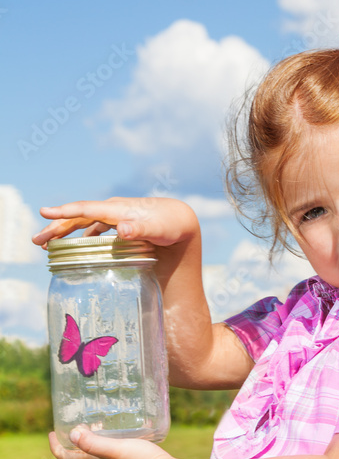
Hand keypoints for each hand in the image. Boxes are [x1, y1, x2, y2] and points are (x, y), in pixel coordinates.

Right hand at [32, 196, 198, 249]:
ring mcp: (114, 218)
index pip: (86, 210)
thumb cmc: (171, 225)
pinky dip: (80, 238)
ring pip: (83, 225)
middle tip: (36, 240)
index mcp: (118, 210)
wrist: (181, 222)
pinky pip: (93, 231)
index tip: (44, 213)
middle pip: (79, 218)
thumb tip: (122, 230)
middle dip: (57, 227)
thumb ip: (140, 229)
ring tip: (46, 244)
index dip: (65, 212)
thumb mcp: (158, 229)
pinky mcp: (117, 226)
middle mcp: (113, 211)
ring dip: (64, 234)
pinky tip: (73, 248)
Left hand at [49, 425, 174, 458]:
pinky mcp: (131, 456)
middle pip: (81, 454)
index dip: (56, 448)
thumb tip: (71, 434)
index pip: (68, 458)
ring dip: (91, 436)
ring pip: (97, 449)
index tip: (53, 433)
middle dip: (72, 440)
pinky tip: (120, 424)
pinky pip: (113, 445)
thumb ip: (95, 443)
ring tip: (94, 419)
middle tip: (73, 422)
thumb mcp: (115, 450)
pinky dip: (110, 435)